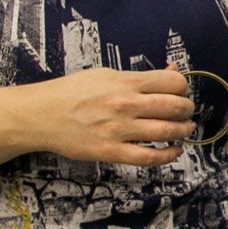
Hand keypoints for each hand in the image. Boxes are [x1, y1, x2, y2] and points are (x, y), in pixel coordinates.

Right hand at [30, 66, 194, 167]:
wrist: (40, 114)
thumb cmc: (72, 92)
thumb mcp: (106, 74)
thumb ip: (140, 76)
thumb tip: (173, 72)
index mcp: (125, 82)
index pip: (173, 82)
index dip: (182, 88)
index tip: (180, 92)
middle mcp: (125, 104)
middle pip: (176, 107)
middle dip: (187, 110)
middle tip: (185, 112)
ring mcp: (119, 129)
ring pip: (167, 131)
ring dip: (183, 131)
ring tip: (184, 129)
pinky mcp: (111, 151)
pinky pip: (149, 157)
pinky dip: (168, 155)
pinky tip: (174, 150)